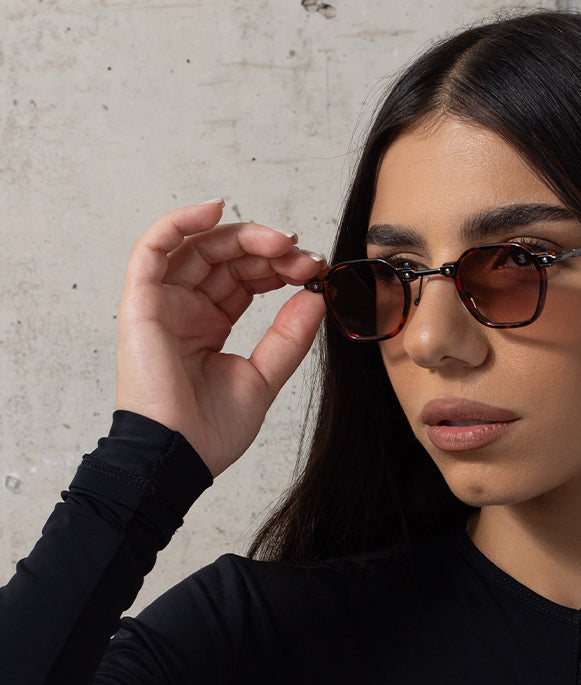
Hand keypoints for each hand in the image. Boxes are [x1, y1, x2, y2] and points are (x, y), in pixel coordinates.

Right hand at [116, 199, 327, 476]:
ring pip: (199, 248)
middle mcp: (186, 309)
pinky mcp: (141, 303)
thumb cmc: (211, 430)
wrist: (178, 457)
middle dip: (269, 251)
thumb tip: (315, 296)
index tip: (315, 268)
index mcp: (211, 326)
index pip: (246, 280)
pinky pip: (154, 248)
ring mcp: (163, 304)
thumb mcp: (265, 377)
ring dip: (241, 236)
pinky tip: (216, 209)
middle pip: (227, 260)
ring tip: (280, 241)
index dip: (280, 268)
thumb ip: (289, 336)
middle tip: (305, 256)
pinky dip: (180, 222)